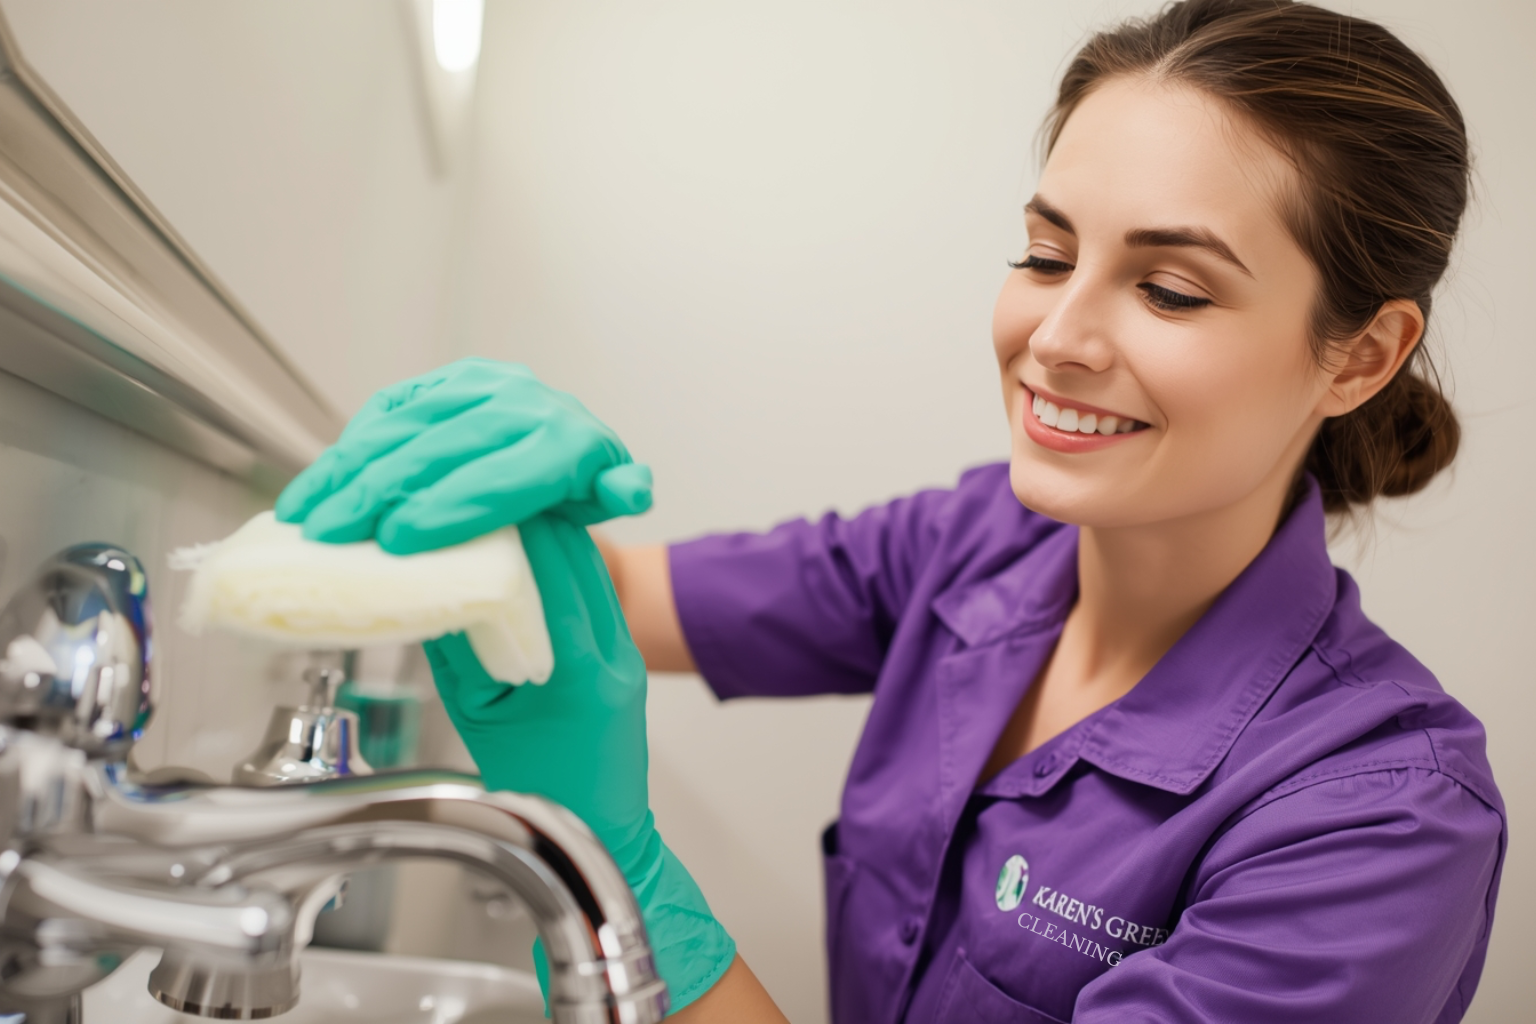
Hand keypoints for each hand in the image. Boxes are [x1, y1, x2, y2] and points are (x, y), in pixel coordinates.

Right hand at [276, 359, 652, 553]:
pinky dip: (351, 445)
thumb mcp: (609, 496)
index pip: (502, 476)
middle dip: (381, 492)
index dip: (449, 507)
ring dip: (349, 471)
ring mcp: (481, 384)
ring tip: (308, 515)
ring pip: (406, 426)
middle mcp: (524, 401)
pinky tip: (321, 480)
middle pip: (442, 450)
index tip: (399, 540)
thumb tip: (633, 487)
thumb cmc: (581, 487)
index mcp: (567, 439)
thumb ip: (619, 493)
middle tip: (334, 534)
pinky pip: (392, 408)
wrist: (570, 443)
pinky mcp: (446, 379)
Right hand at [423, 515, 734, 1011]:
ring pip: (591, 566)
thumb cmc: (536, 788)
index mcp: (580, 673)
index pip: (555, 571)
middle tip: (487, 480)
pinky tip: (527, 545)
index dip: (520, 522)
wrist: (596, 831)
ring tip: (502, 502)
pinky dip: (559, 560)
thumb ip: (461, 647)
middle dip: (533, 511)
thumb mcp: (478, 715)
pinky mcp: (625, 651)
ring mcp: (626, 650)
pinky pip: (593, 588)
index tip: (482, 490)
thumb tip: (436, 582)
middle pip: (579, 556)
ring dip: (547, 529)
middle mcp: (613, 653)